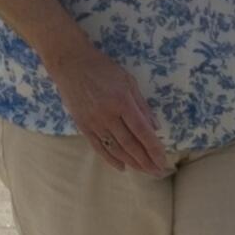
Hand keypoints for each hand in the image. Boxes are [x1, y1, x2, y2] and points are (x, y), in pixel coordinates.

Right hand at [46, 44, 169, 176]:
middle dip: (146, 161)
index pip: (142, 131)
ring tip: (145, 171)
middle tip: (159, 172)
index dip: (154, 148)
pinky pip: (98, 147)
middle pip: (130, 144)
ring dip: (132, 163)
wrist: (70, 63)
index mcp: (122, 101)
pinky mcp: (82, 126)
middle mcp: (107, 115)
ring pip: (115, 149)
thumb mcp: (128, 80)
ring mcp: (93, 122)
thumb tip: (155, 128)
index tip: (164, 160)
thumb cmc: (102, 68)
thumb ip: (142, 105)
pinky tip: (122, 167)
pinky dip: (110, 159)